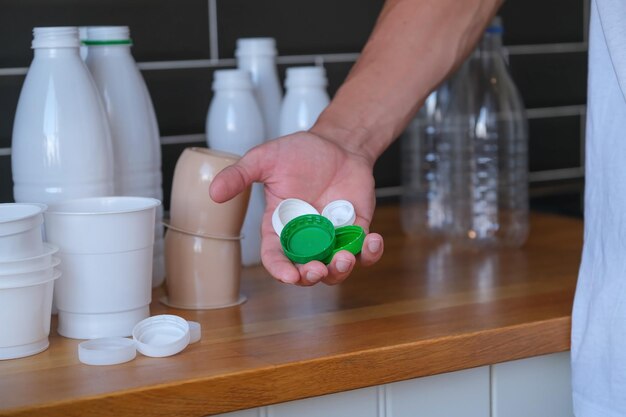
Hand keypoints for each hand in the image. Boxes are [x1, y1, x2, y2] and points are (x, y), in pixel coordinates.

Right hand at [209, 130, 383, 285]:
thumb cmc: (298, 152)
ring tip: (345, 257)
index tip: (287, 275)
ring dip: (340, 270)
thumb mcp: (264, 160)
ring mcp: (332, 237)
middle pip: (306, 271)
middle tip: (317, 269)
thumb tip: (213, 192)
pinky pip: (364, 252)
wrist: (336, 143)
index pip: (276, 257)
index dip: (280, 270)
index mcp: (280, 228)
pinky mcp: (356, 231)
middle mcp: (305, 239)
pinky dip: (370, 253)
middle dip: (311, 277)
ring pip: (335, 269)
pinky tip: (372, 240)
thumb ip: (240, 176)